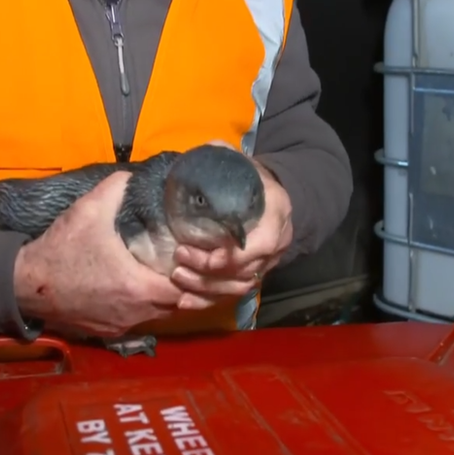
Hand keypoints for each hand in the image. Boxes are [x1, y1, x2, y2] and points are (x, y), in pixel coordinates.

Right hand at [13, 172, 184, 336]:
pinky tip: (133, 288)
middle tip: (176, 263)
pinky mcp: (106, 331)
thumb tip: (132, 175)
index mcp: (137, 287)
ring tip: (158, 273)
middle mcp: (134, 313)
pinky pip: (136, 322)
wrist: (24, 284)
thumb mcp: (88, 211)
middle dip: (180, 287)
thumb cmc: (61, 250)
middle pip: (174, 306)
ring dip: (160, 298)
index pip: (183, 289)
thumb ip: (115, 189)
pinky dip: (141, 307)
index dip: (190, 273)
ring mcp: (120, 325)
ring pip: (156, 316)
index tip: (184, 254)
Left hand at [171, 162, 292, 309]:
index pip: (263, 243)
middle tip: (180, 259)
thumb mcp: (240, 162)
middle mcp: (276, 243)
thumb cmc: (250, 178)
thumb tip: (202, 153)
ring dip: (205, 288)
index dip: (236, 255)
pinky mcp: (252, 275)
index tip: (207, 255)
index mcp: (276, 211)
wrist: (271, 196)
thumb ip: (222, 156)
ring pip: (237, 287)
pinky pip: (231, 296)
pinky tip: (184, 301)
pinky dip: (207, 301)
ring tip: (177, 277)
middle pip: (246, 271)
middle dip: (210, 272)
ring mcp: (265, 263)